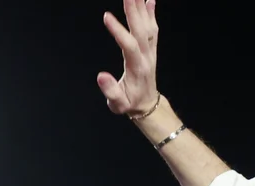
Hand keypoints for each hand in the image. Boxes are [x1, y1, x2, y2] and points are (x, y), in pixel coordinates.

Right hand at [96, 0, 160, 115]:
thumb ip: (111, 91)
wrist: (148, 105)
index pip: (129, 46)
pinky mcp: (151, 49)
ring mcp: (150, 51)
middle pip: (141, 30)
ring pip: (148, 26)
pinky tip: (150, 0)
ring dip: (142, 8)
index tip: (106, 16)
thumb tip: (101, 76)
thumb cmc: (130, 104)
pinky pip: (153, 28)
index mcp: (137, 68)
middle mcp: (146, 56)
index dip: (118, 31)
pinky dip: (151, 13)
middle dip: (134, 10)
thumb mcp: (118, 104)